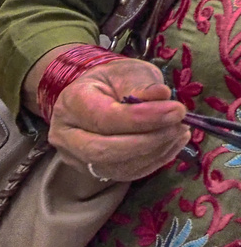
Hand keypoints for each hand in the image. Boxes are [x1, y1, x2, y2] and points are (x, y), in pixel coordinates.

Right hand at [48, 58, 188, 180]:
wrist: (98, 96)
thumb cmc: (113, 81)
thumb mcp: (127, 72)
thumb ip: (141, 84)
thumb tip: (161, 95)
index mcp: (71, 103)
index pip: (104, 118)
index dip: (142, 119)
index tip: (177, 111)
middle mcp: (65, 135)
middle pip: (103, 151)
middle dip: (147, 143)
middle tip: (179, 127)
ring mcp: (75, 157)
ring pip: (114, 167)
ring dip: (154, 153)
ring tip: (179, 132)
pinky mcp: (91, 170)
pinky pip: (124, 174)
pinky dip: (153, 161)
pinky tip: (171, 144)